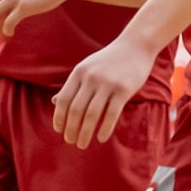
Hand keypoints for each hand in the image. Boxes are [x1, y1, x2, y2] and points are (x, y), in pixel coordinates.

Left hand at [52, 33, 155, 148]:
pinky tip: (101, 139)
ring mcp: (107, 83)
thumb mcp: (86, 68)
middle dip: (71, 129)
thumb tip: (55, 102)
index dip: (59, 117)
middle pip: (75, 109)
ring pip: (91, 114)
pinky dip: (104, 129)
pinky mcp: (123, 90)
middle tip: (71, 141)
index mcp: (78, 73)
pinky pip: (111, 114)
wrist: (135, 46)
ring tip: (82, 144)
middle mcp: (90, 78)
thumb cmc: (109, 60)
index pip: (63, 99)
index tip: (59, 131)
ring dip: (85, 133)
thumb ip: (73, 85)